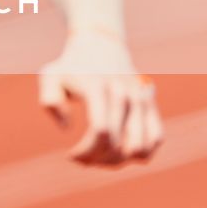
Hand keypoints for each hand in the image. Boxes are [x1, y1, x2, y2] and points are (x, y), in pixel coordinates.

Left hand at [38, 29, 162, 166]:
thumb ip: (50, 101)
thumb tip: (68, 128)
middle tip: (81, 159)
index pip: (101, 131)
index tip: (71, 156)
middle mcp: (123, 93)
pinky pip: (156, 140)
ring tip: (100, 156)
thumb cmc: (72, 68)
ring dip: (118, 162)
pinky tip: (120, 152)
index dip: (87, 152)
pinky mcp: (151, 106)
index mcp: (97, 87)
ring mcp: (140, 100)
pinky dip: (140, 154)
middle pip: (117, 145)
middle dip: (97, 160)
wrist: (101, 46)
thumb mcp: (50, 76)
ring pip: (139, 148)